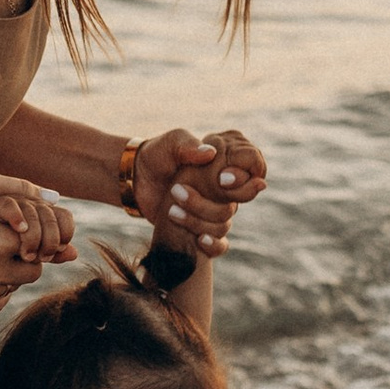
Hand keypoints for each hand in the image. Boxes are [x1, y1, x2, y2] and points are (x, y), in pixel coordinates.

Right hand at [0, 172, 76, 313]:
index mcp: (1, 241)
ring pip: (13, 287)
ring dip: (10, 274)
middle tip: (6, 244)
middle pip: (33, 273)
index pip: (42, 249)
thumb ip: (24, 188)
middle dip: (27, 259)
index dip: (34, 239)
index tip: (18, 231)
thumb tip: (56, 198)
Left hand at [130, 127, 267, 259]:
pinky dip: (213, 245)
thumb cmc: (156, 155)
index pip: (253, 168)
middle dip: (206, 202)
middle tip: (176, 191)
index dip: (243, 178)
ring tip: (170, 209)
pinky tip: (198, 239)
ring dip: (198, 219)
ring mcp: (214, 209)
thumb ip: (188, 145)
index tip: (221, 180)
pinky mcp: (202, 227)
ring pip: (224, 223)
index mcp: (225, 162)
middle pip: (237, 203)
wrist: (136, 179)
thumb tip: (210, 154)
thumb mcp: (170, 144)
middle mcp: (225, 188)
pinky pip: (220, 244)